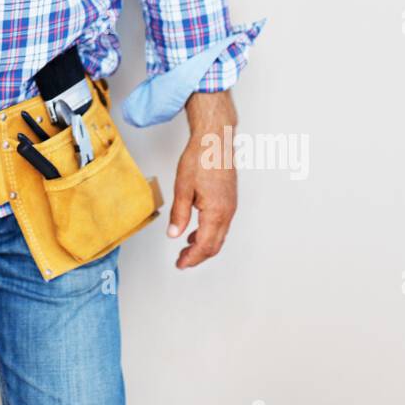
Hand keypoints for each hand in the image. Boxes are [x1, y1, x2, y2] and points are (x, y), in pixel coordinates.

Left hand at [167, 90, 237, 269]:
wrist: (216, 139)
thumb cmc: (201, 158)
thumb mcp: (182, 187)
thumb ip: (179, 214)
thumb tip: (174, 234)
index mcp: (216, 211)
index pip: (205, 245)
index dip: (192, 258)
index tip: (180, 264)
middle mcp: (227, 212)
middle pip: (215, 245)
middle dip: (198, 256)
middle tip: (181, 261)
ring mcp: (231, 206)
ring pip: (220, 236)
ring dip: (204, 246)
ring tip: (186, 249)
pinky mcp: (230, 200)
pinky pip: (222, 224)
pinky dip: (209, 233)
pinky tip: (196, 231)